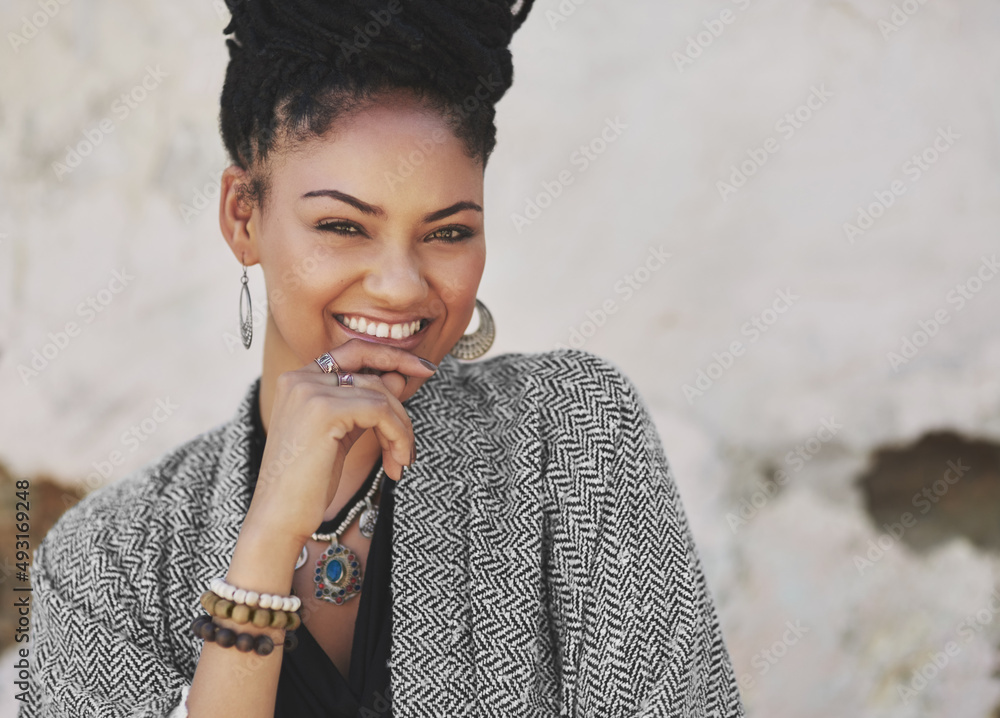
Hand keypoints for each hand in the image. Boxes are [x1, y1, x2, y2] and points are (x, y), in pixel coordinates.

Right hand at [242, 339, 436, 545]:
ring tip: (400, 462)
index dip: (392, 355)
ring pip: (381, 396)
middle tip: (409, 448)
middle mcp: (301, 378)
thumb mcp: (342, 434)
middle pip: (373, 377)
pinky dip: (398, 437)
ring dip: (401, 431)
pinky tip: (396, 465)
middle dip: (401, 411)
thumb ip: (366, 403)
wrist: (278, 517)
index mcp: (300, 380)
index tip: (424, 368)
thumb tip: (400, 377)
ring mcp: (311, 391)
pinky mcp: (325, 409)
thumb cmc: (307, 482)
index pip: (355, 351)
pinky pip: (381, 412)